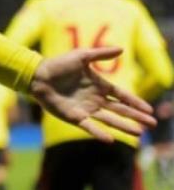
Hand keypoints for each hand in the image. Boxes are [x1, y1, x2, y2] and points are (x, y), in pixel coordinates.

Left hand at [29, 47, 155, 141]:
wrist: (37, 75)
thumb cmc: (58, 64)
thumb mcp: (82, 56)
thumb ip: (101, 54)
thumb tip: (122, 49)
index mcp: (99, 86)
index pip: (122, 96)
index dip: (135, 102)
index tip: (149, 110)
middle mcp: (95, 99)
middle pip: (120, 110)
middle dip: (136, 117)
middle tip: (152, 124)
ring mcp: (85, 109)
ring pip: (109, 119)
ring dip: (124, 126)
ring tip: (139, 132)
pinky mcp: (74, 117)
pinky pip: (89, 126)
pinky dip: (99, 133)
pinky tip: (111, 139)